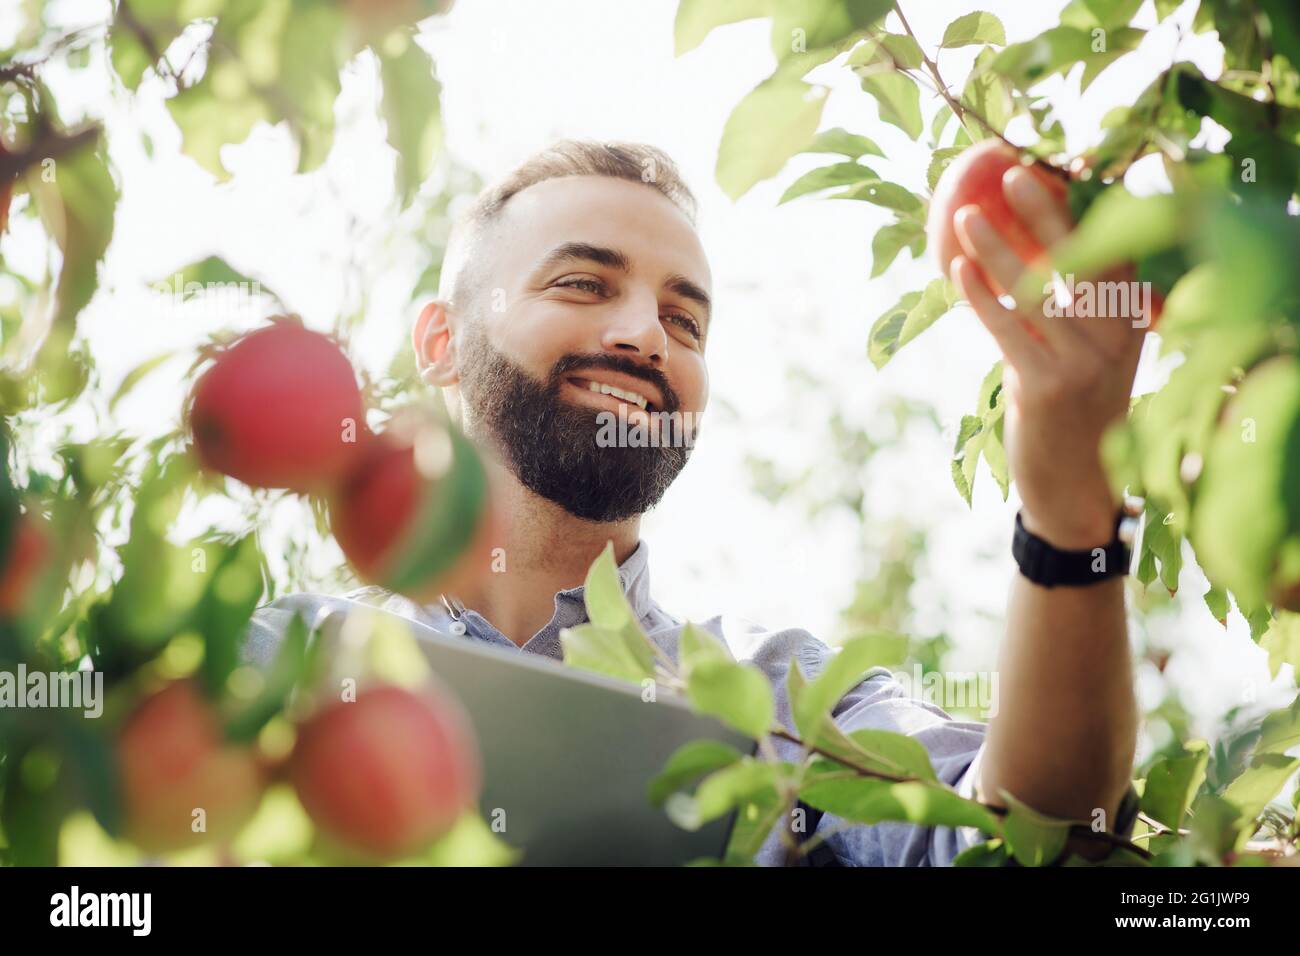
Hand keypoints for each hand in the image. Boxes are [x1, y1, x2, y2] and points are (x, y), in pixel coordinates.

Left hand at [949, 165, 1148, 549]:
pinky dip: (982, 296)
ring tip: (964, 216)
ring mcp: (1085, 363)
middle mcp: (1118, 338)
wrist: (1075, 487)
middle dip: (1046, 211)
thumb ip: (1074, 310)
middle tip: (1011, 171)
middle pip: (1082, 259)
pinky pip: (1009, 329)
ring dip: (997, 249)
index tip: (1057, 167)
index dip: (1086, 208)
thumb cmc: (1074, 412)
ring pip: (1037, 291)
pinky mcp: (1048, 386)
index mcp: (1134, 323)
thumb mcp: (1090, 357)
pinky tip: (958, 270)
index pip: (1116, 252)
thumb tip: (1023, 251)